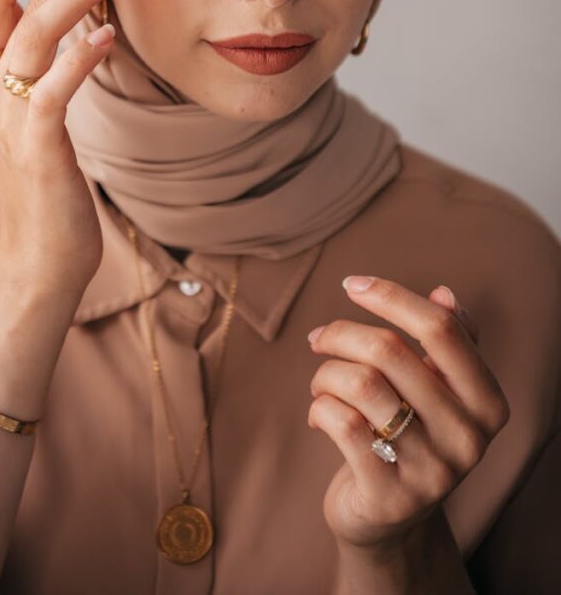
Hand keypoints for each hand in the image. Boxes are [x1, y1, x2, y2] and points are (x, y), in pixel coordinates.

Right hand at [0, 0, 134, 297]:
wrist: (38, 260)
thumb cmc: (47, 188)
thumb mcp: (36, 120)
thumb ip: (45, 74)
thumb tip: (79, 29)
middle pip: (19, 5)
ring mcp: (9, 118)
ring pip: (35, 36)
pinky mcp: (36, 148)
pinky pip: (54, 91)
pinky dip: (80, 60)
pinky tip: (108, 38)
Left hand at [307, 276, 509, 552]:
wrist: (390, 521)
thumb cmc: (410, 434)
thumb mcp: (437, 389)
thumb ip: (448, 342)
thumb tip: (444, 293)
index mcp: (487, 402)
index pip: (441, 328)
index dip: (390, 296)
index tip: (351, 284)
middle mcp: (468, 437)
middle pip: (391, 351)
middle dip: (341, 333)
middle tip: (319, 339)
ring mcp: (432, 471)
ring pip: (361, 383)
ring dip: (325, 373)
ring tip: (320, 383)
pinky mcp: (390, 496)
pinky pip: (341, 423)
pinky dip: (319, 407)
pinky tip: (319, 414)